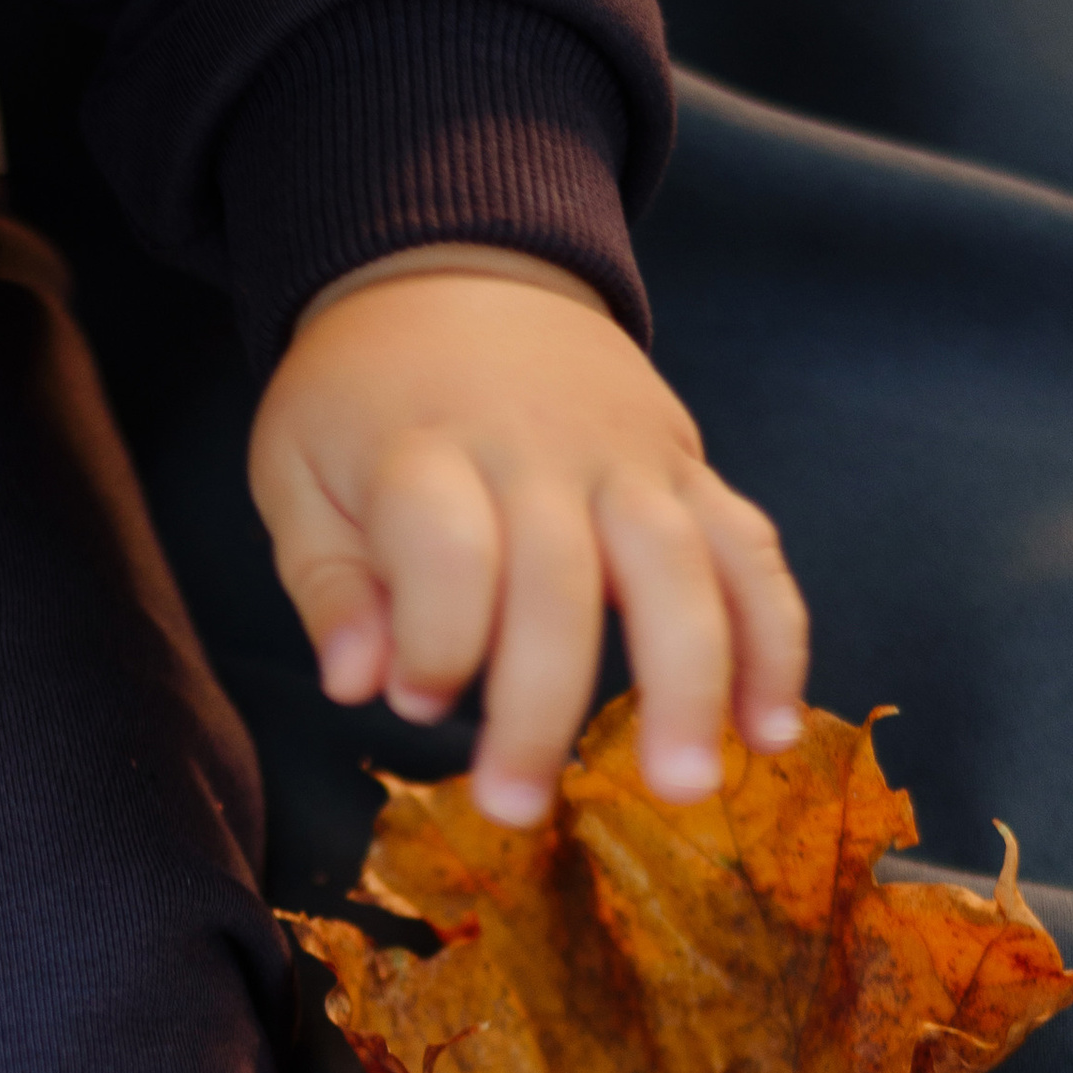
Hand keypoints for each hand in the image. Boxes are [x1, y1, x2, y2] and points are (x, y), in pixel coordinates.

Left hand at [248, 261, 807, 822]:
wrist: (454, 264)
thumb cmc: (365, 393)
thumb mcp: (298, 468)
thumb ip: (329, 581)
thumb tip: (359, 685)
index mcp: (426, 446)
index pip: (447, 545)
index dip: (436, 637)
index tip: (418, 700)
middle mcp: (538, 449)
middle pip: (560, 579)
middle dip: (542, 704)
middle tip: (516, 808)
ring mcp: (628, 457)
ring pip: (678, 566)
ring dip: (691, 680)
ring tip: (683, 784)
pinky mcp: (687, 468)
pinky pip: (749, 551)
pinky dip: (774, 640)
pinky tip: (770, 730)